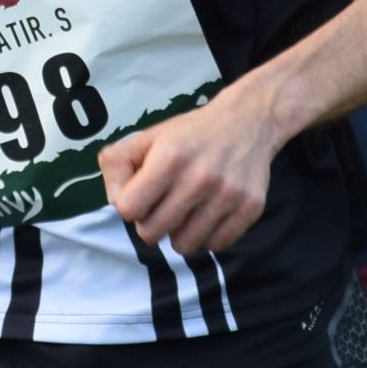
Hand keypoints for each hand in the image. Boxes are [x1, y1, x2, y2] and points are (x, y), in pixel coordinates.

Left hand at [101, 92, 278, 256]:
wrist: (249, 121)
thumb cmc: (190, 134)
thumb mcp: (147, 137)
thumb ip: (117, 164)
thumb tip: (116, 202)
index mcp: (169, 158)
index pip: (128, 209)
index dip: (130, 205)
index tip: (142, 196)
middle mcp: (199, 179)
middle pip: (152, 233)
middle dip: (151, 223)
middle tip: (163, 205)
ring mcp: (228, 195)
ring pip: (184, 246)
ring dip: (179, 233)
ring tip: (186, 211)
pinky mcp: (250, 208)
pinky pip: (215, 246)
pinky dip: (207, 236)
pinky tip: (208, 214)